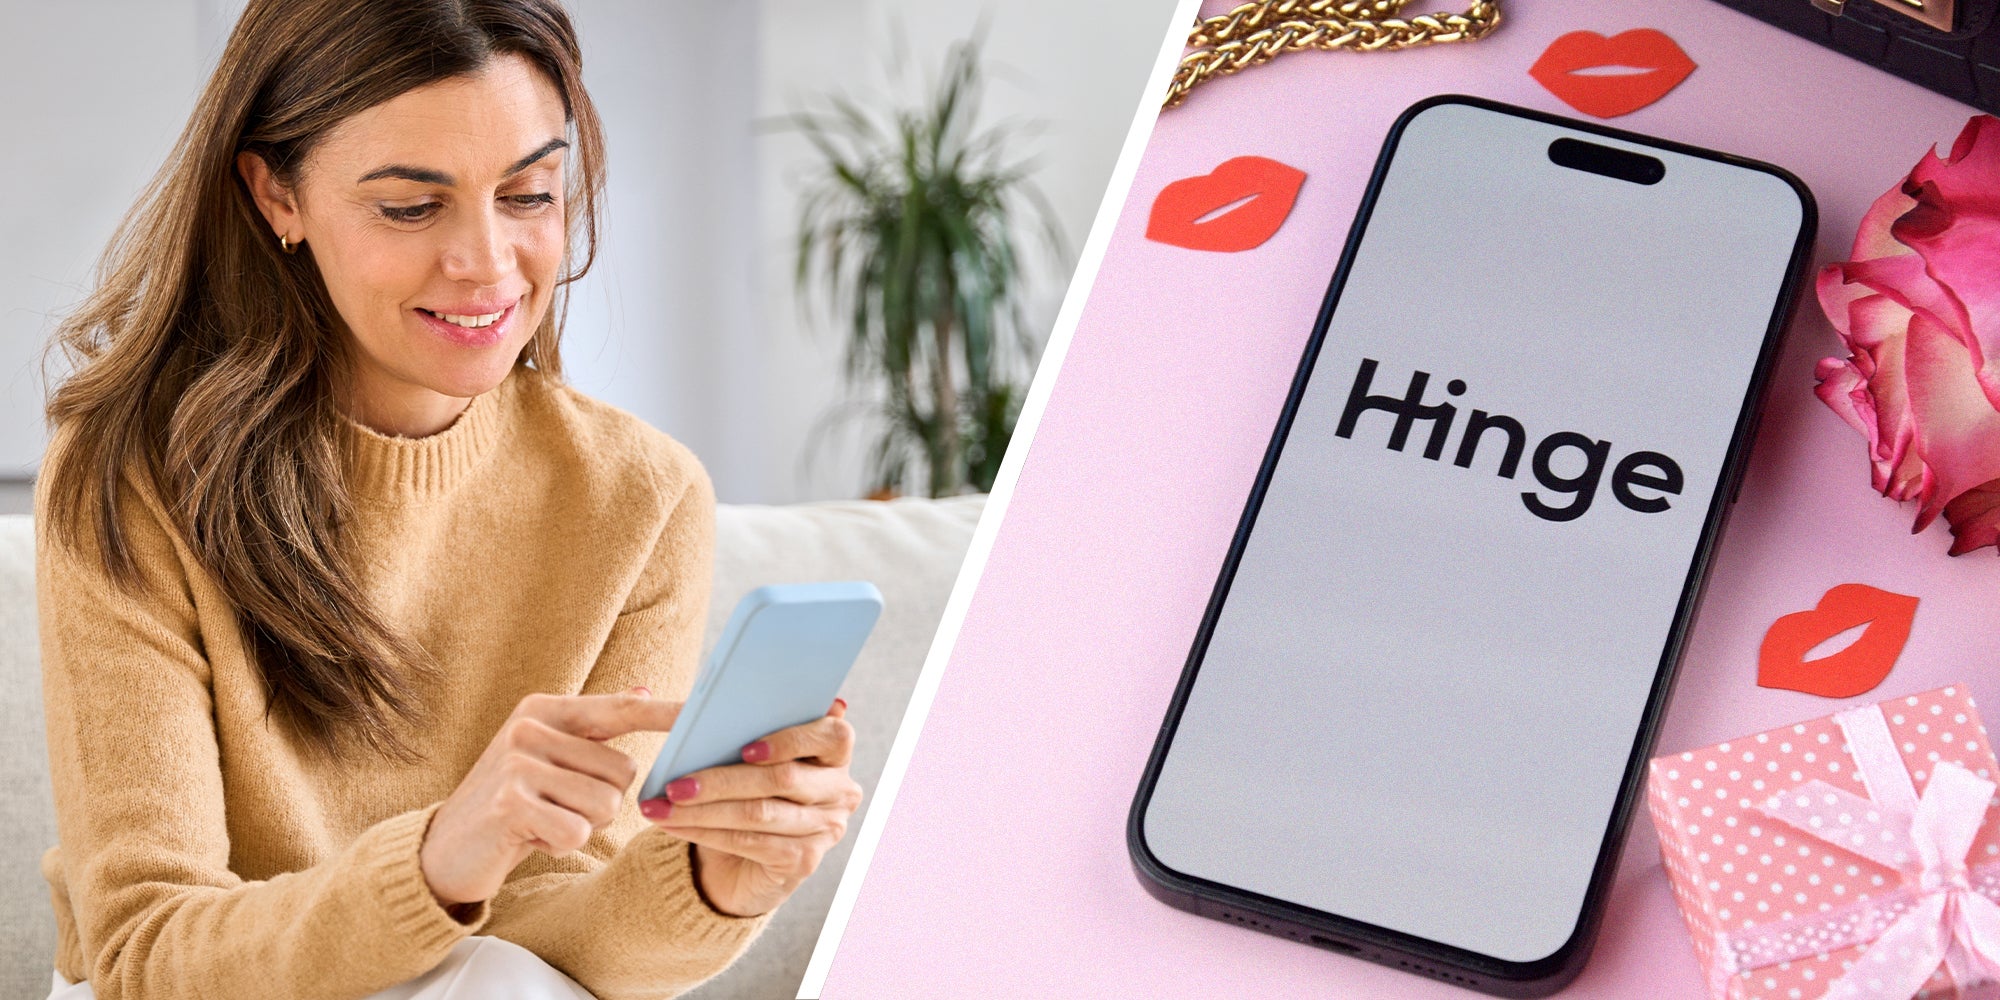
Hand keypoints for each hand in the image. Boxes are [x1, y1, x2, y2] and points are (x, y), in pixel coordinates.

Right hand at [421, 688, 676, 908]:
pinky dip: (561, 844)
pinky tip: (530, 838)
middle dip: (602, 802)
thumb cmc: (512, 802)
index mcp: (544, 709)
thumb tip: (645, 691)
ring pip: (606, 805)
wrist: (444, 849)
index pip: (621, 709)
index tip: (705, 715)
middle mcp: (530, 728)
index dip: (667, 714)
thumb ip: (593, 728)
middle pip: (624, 772)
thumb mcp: (549, 756)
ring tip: (543, 820)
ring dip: (583, 825)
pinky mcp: (511, 804)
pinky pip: (578, 832)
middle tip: (556, 807)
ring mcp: (517, 764)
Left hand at [640, 700, 862, 916]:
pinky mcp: (803, 861)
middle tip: (674, 784)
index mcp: (836, 755)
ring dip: (703, 810)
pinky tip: (674, 825)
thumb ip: (751, 734)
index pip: (834, 736)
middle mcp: (841, 792)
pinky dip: (704, 832)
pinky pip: (747, 842)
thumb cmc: (749, 794)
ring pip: (758, 813)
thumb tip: (713, 714)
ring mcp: (826, 829)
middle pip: (783, 779)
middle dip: (721, 780)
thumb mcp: (751, 762)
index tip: (745, 748)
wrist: (745, 860)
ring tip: (662, 806)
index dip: (793, 740)